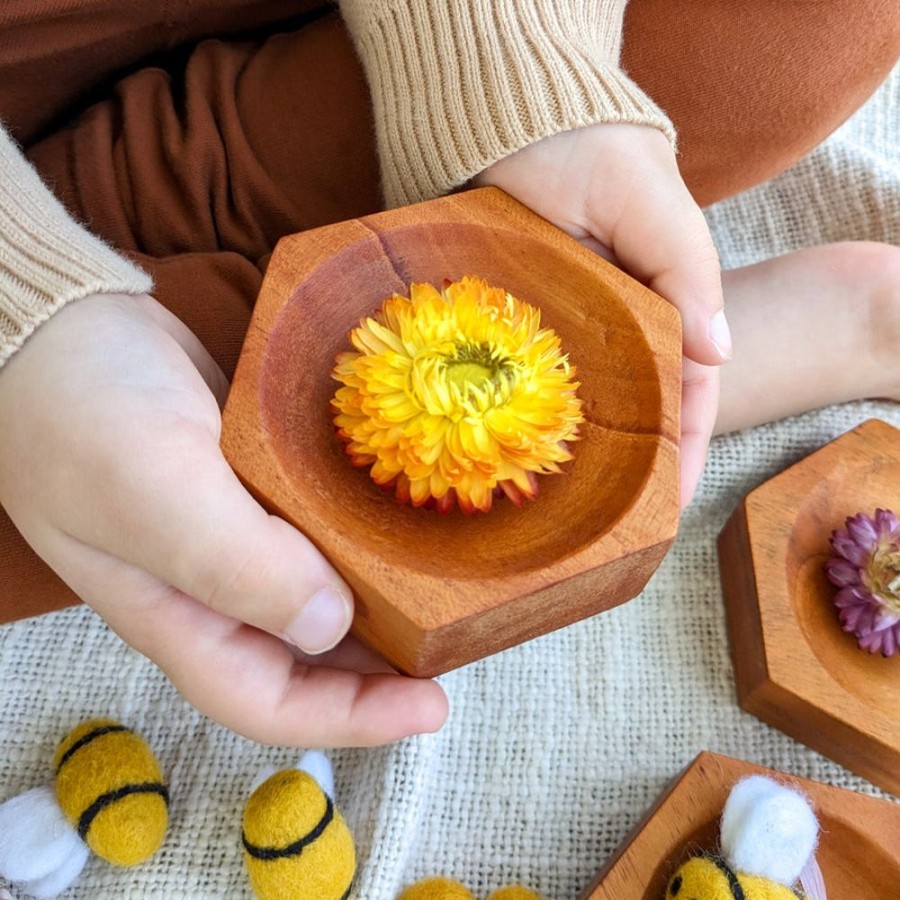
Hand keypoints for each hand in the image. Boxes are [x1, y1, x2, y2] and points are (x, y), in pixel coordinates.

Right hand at [0, 294, 447, 744]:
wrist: (60, 325)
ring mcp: (233, 535)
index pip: (268, 701)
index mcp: (179, 614)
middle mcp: (211, 588)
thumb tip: (330, 625)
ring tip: (444, 592)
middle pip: (305, 658)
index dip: (351, 718)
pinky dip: (360, 537)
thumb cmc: (86, 411)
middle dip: (379, 668)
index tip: (431, 704)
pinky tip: (400, 521)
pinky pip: (316, 532)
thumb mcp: (156, 491)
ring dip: (378, 604)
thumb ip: (237, 565)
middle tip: (455, 644)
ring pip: (316, 595)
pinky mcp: (252, 486)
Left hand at [474, 124, 728, 505]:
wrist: (522, 125)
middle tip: (621, 530)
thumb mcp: (659, 212)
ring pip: (577, 406)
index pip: (687, 392)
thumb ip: (690, 276)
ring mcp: (560, 333)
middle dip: (633, 469)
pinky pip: (518, 381)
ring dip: (579, 456)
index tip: (676, 505)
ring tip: (570, 514)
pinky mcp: (511, 325)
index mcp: (663, 310)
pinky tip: (509, 457)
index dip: (686, 448)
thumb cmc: (602, 160)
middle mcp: (614, 331)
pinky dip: (521, 419)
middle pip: (634, 412)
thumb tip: (719, 353)